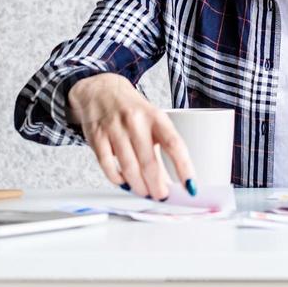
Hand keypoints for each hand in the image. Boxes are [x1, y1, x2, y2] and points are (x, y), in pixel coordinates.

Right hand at [67, 73, 196, 200]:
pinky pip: (107, 165)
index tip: (190, 186)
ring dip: (138, 186)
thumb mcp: (152, 122)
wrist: (101, 90)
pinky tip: (123, 181)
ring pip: (128, 167)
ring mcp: (115, 128)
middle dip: (157, 186)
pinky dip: (117, 179)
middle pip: (149, 162)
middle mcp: (136, 121)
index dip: (184, 168)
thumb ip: (161, 150)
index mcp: (156, 117)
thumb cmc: (131, 110)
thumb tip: (170, 181)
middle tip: (161, 196)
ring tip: (144, 192)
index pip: (174, 145)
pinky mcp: (97, 135)